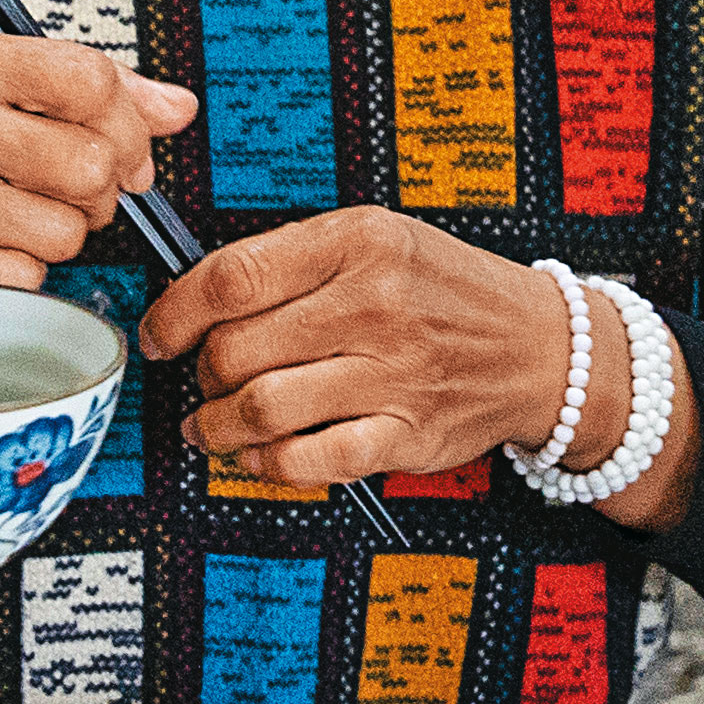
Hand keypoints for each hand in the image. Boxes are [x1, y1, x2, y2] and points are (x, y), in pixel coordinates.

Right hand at [0, 30, 198, 287]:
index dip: (130, 123)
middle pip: (90, 163)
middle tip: (77, 190)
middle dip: (103, 189)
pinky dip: (24, 269)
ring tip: (19, 213)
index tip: (129, 148)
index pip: (87, 78)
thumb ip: (81, 88)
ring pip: (68, 229)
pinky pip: (30, 275)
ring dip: (62, 233)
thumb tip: (175, 107)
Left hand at [149, 209, 582, 492]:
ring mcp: (393, 373)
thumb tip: (198, 300)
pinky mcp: (407, 433)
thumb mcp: (380, 238)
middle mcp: (376, 304)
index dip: (175, 313)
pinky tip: (256, 455)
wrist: (543, 347)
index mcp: (360, 241)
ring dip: (216, 426)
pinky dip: (267, 465)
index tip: (160, 335)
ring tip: (210, 425)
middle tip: (201, 377)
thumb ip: (295, 260)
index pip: (233, 277)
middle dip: (200, 373)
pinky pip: (310, 460)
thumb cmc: (447, 291)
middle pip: (236, 348)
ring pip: (262, 407)